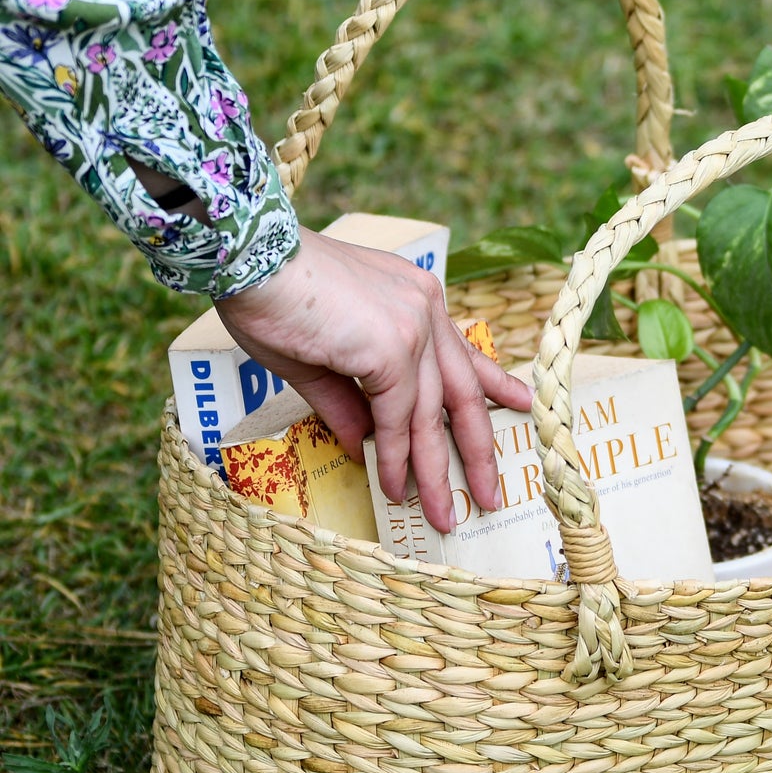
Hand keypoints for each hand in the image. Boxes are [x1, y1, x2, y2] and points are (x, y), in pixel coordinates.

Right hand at [216, 228, 531, 531]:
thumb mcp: (318, 358)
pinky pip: (400, 417)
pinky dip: (398, 456)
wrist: (249, 256)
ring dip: (435, 471)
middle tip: (490, 492)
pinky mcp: (392, 348)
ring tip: (444, 515)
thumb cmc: (271, 297)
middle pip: (462, 391)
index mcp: (416, 299)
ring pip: (432, 414)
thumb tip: (367, 448)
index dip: (493, 382)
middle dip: (478, 448)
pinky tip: (394, 486)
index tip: (520, 403)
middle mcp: (426, 309)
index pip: (463, 352)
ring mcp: (413, 328)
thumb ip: (348, 404)